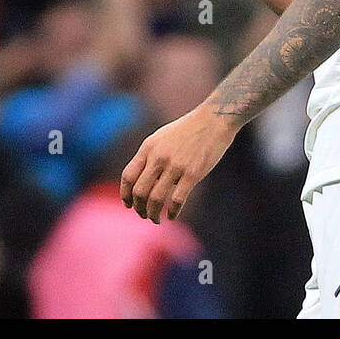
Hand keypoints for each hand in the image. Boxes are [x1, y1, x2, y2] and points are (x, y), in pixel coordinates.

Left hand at [120, 106, 237, 222]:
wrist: (214, 119)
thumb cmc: (188, 129)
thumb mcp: (162, 138)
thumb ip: (150, 157)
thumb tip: (143, 181)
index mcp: (149, 147)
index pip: (128, 176)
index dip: (125, 195)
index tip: (128, 205)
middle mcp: (159, 157)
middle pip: (139, 191)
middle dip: (139, 208)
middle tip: (144, 214)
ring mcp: (176, 166)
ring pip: (156, 199)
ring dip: (153, 214)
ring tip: (157, 219)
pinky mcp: (193, 173)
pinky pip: (177, 200)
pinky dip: (172, 212)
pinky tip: (172, 215)